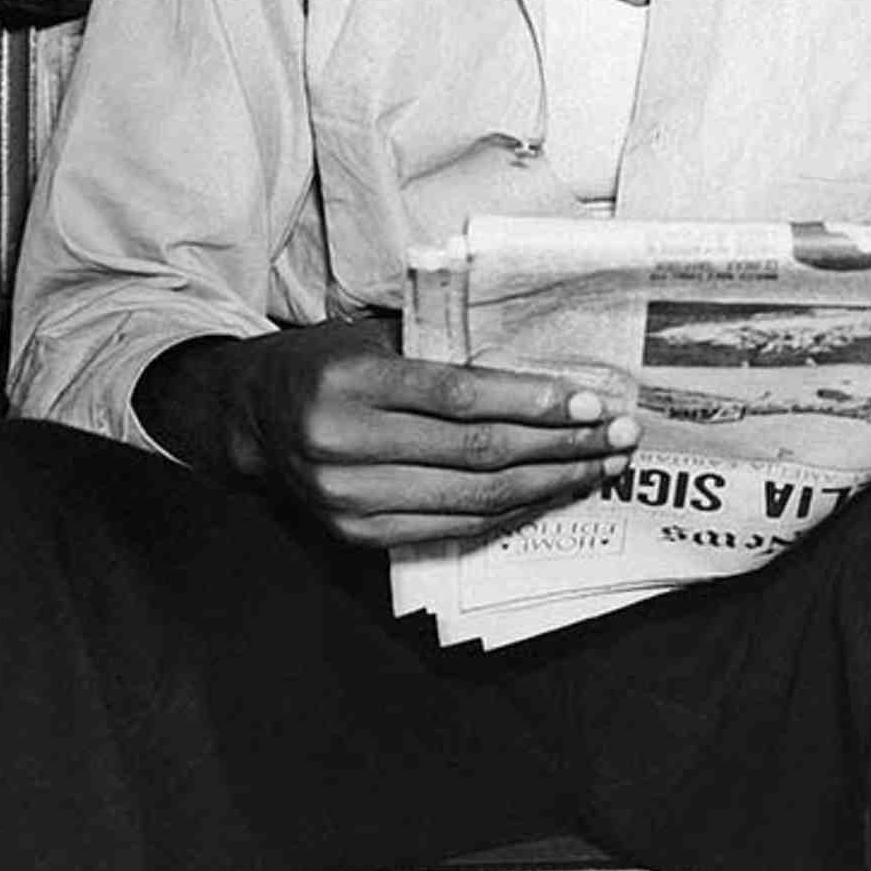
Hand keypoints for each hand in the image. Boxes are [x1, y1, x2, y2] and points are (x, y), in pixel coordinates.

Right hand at [146, 318, 639, 546]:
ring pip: (474, 498)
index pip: (459, 397)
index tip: (592, 401)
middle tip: (620, 435)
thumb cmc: (329, 361)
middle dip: (561, 445)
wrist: (250, 416)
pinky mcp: (357, 534)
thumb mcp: (374, 336)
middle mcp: (342, 446)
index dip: (532, 402)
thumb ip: (445, 349)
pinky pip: (455, 526)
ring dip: (551, 482)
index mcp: (348, 383)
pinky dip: (512, 509)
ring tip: (603, 465)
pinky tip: (552, 490)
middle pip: (476, 453)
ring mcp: (348, 499)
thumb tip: (547, 368)